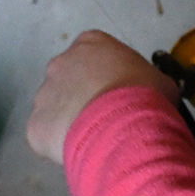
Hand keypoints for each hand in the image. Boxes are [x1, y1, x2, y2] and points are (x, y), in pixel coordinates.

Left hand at [27, 29, 178, 164]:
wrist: (122, 129)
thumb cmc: (144, 97)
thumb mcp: (160, 81)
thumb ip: (146, 80)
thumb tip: (149, 93)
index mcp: (90, 43)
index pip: (92, 55)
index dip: (104, 77)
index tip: (116, 95)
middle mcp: (60, 63)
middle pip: (68, 80)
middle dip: (82, 97)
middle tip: (104, 119)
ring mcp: (43, 94)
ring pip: (54, 108)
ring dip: (70, 122)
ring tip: (95, 140)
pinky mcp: (35, 125)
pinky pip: (46, 136)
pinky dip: (59, 146)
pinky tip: (81, 153)